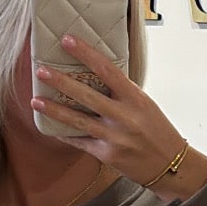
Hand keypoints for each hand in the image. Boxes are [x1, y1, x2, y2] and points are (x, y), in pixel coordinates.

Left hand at [31, 34, 206, 200]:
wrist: (171, 165)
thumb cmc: (157, 131)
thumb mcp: (144, 105)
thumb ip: (122, 92)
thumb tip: (95, 75)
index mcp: (135, 98)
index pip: (107, 69)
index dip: (85, 53)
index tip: (68, 40)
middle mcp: (124, 116)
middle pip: (86, 95)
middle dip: (61, 82)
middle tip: (41, 71)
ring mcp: (114, 137)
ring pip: (78, 121)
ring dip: (54, 110)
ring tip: (35, 100)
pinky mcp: (107, 155)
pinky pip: (80, 142)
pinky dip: (64, 134)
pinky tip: (50, 127)